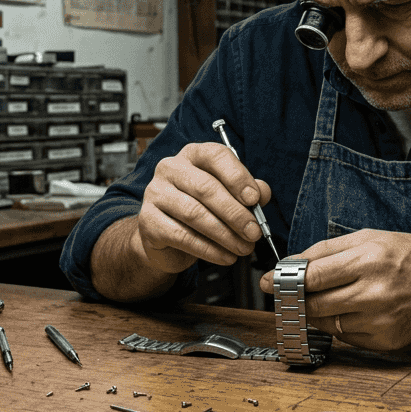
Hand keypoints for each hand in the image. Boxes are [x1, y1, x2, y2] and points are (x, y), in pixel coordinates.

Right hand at [135, 142, 270, 273]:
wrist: (165, 235)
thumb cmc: (199, 207)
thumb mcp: (227, 194)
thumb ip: (247, 190)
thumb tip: (262, 193)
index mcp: (193, 154)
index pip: (216, 156)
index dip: (238, 177)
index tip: (254, 199)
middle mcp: (171, 168)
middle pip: (206, 188)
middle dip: (235, 214)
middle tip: (253, 232)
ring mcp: (155, 193)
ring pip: (195, 214)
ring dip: (225, 235)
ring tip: (242, 248)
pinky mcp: (148, 221)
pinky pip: (182, 236)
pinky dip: (208, 250)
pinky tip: (225, 256)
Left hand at [262, 230, 410, 350]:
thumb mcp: (372, 238)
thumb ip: (328, 251)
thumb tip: (293, 264)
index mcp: (369, 260)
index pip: (312, 276)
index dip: (285, 281)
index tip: (269, 282)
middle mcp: (373, 293)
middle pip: (314, 304)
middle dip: (296, 300)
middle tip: (289, 295)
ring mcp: (379, 321)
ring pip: (326, 323)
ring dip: (316, 313)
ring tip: (323, 301)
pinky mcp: (385, 341)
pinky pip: (346, 337)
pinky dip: (340, 326)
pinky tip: (351, 312)